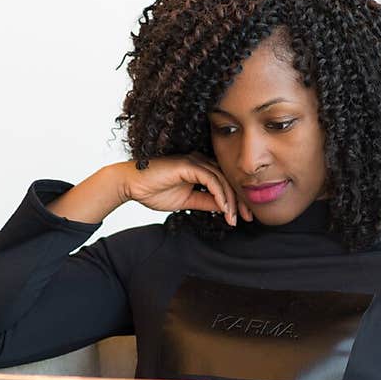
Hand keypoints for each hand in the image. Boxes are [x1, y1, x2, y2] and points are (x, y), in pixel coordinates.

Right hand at [118, 155, 253, 224]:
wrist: (131, 185)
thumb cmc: (154, 191)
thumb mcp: (186, 201)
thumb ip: (205, 202)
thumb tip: (224, 209)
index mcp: (200, 169)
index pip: (225, 183)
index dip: (236, 200)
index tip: (244, 217)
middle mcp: (200, 162)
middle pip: (228, 180)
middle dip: (240, 200)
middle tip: (249, 218)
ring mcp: (194, 161)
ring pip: (222, 180)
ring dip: (230, 201)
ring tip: (234, 218)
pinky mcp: (188, 164)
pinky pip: (211, 179)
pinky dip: (219, 195)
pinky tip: (224, 209)